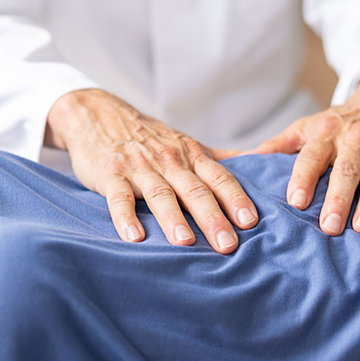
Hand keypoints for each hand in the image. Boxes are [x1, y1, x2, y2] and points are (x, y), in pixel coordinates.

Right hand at [45, 89, 257, 253]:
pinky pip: (119, 198)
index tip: (251, 222)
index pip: (219, 178)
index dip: (235, 199)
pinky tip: (134, 237)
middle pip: (195, 190)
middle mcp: (168, 161)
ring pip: (160, 194)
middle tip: (228, 245)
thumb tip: (262, 163)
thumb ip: (218, 158)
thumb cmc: (147, 137)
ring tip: (186, 243)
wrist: (97, 115)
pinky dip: (125, 217)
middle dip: (213, 218)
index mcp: (190, 155)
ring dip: (173, 219)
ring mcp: (139, 167)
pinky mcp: (110, 174)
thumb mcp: (184, 143)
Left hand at [255, 77, 359, 235]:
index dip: (303, 178)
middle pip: (345, 171)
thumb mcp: (306, 127)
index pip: (311, 157)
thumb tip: (237, 161)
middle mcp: (355, 139)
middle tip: (329, 228)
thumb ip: (276, 147)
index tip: (295, 202)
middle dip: (337, 199)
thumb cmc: (340, 121)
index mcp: (325, 134)